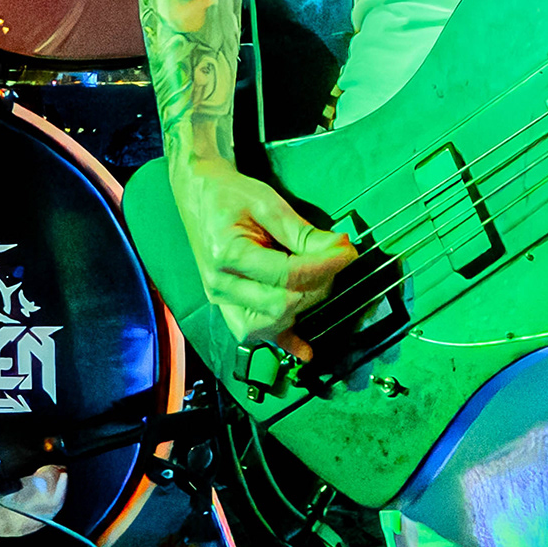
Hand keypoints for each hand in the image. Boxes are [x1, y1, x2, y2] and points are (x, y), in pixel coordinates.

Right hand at [168, 156, 357, 355]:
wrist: (201, 198)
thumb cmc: (231, 197)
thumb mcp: (268, 204)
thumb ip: (303, 232)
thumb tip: (339, 248)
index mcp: (227, 255)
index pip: (287, 275)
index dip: (324, 266)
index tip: (347, 253)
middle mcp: (221, 285)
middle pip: (282, 303)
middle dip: (319, 285)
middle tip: (336, 260)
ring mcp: (222, 301)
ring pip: (270, 324)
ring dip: (303, 309)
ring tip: (319, 284)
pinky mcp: (229, 307)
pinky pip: (256, 334)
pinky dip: (283, 342)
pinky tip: (305, 350)